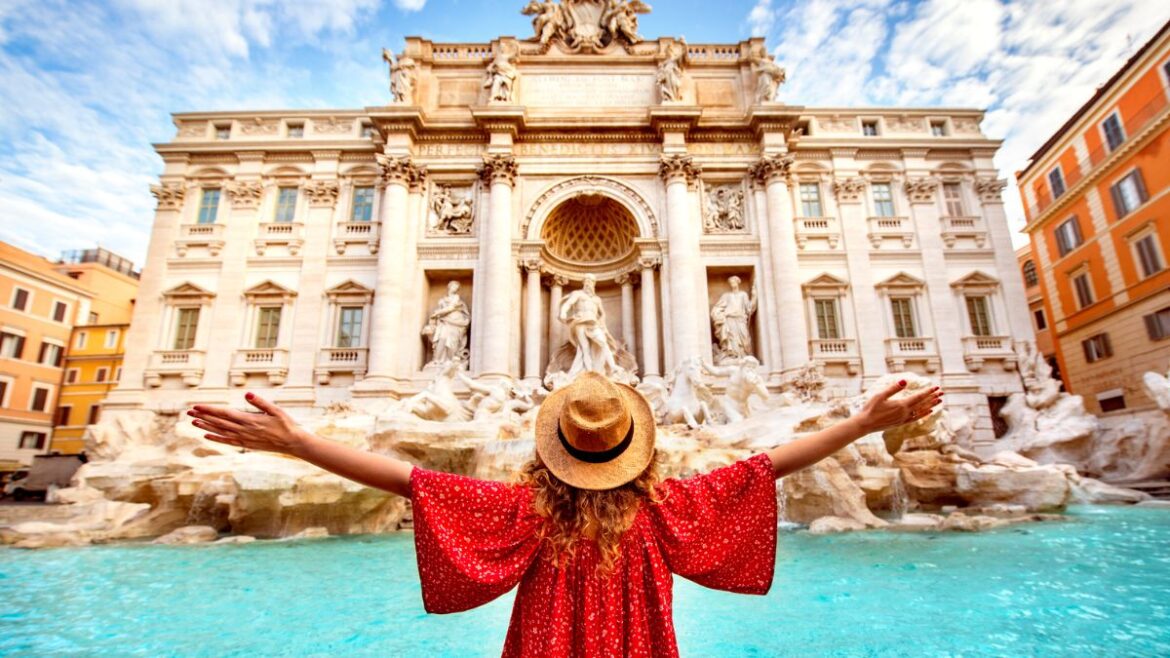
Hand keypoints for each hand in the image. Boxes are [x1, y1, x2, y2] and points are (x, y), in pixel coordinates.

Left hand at [187, 393, 311, 456]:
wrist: (292, 443)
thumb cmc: (286, 424)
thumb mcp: (276, 410)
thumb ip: (260, 402)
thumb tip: (247, 394)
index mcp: (250, 420)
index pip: (224, 413)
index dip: (209, 410)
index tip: (197, 406)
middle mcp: (244, 430)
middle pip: (219, 422)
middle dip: (203, 416)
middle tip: (189, 412)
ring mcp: (244, 439)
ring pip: (220, 432)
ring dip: (206, 427)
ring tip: (193, 422)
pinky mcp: (246, 444)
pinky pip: (227, 441)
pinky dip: (216, 438)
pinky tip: (206, 435)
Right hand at [855, 380, 942, 434]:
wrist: (865, 424)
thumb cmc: (870, 408)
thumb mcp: (880, 395)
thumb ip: (893, 388)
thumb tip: (904, 381)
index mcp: (901, 405)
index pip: (918, 397)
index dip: (928, 391)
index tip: (936, 386)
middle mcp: (905, 413)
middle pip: (922, 404)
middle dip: (932, 397)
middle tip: (942, 392)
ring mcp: (904, 419)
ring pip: (921, 411)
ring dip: (931, 405)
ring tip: (939, 401)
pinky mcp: (901, 423)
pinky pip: (916, 418)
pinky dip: (924, 414)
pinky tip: (928, 412)